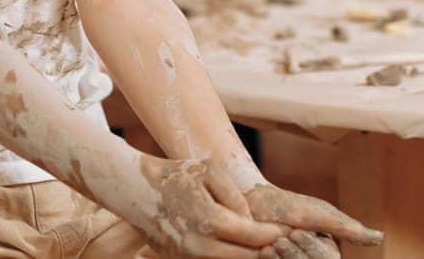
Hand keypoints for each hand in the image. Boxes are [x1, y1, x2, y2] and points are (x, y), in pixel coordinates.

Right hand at [133, 155, 285, 257]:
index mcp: (209, 221)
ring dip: (246, 256)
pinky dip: (227, 257)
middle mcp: (198, 246)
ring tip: (263, 246)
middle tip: (283, 243)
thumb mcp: (211, 172)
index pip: (252, 237)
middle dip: (265, 251)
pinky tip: (239, 247)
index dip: (274, 235)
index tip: (287, 231)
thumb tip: (250, 221)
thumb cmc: (178, 176)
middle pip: (244, 258)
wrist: (137, 191)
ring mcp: (187, 258)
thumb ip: (236, 197)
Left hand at [243, 184, 382, 258]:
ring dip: (283, 258)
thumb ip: (349, 230)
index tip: (297, 231)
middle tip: (283, 237)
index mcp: (325, 250)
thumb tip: (381, 238)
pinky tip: (263, 251)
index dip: (312, 250)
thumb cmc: (287, 206)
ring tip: (270, 244)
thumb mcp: (320, 216)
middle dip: (296, 255)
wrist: (250, 203)